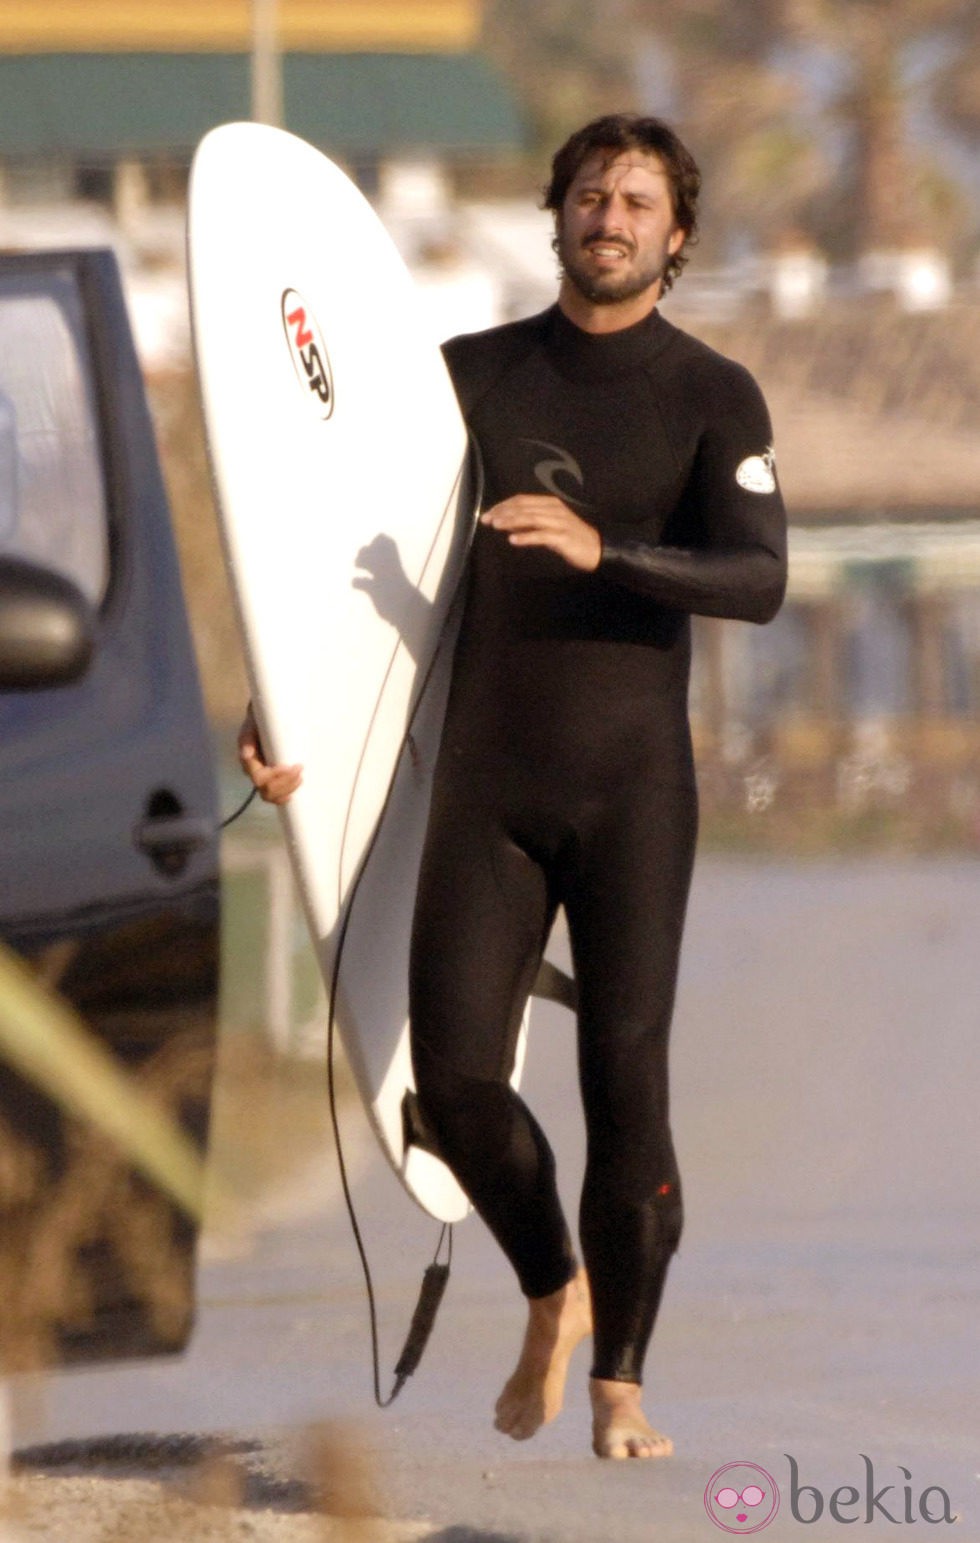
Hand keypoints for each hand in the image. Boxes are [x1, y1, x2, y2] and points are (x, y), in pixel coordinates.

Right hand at [237, 702, 302, 804]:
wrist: (265, 719)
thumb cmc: (260, 721)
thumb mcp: (253, 725)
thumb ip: (248, 737)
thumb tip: (247, 754)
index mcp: (248, 761)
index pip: (259, 778)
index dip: (275, 777)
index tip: (289, 766)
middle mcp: (253, 772)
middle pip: (266, 791)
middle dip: (285, 783)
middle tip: (299, 768)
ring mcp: (262, 777)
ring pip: (270, 796)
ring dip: (287, 789)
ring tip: (300, 777)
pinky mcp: (271, 779)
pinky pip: (275, 795)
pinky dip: (285, 795)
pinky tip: (293, 791)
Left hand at [480, 496, 600, 571]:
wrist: (597, 549)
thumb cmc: (572, 538)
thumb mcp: (549, 527)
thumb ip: (531, 524)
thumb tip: (508, 525)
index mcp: (550, 504)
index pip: (522, 500)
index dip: (503, 505)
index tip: (489, 513)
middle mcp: (554, 509)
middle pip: (524, 507)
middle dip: (503, 513)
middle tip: (486, 519)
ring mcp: (559, 522)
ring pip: (531, 518)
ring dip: (511, 521)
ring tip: (496, 526)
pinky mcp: (563, 537)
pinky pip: (541, 535)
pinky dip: (526, 537)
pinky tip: (513, 540)